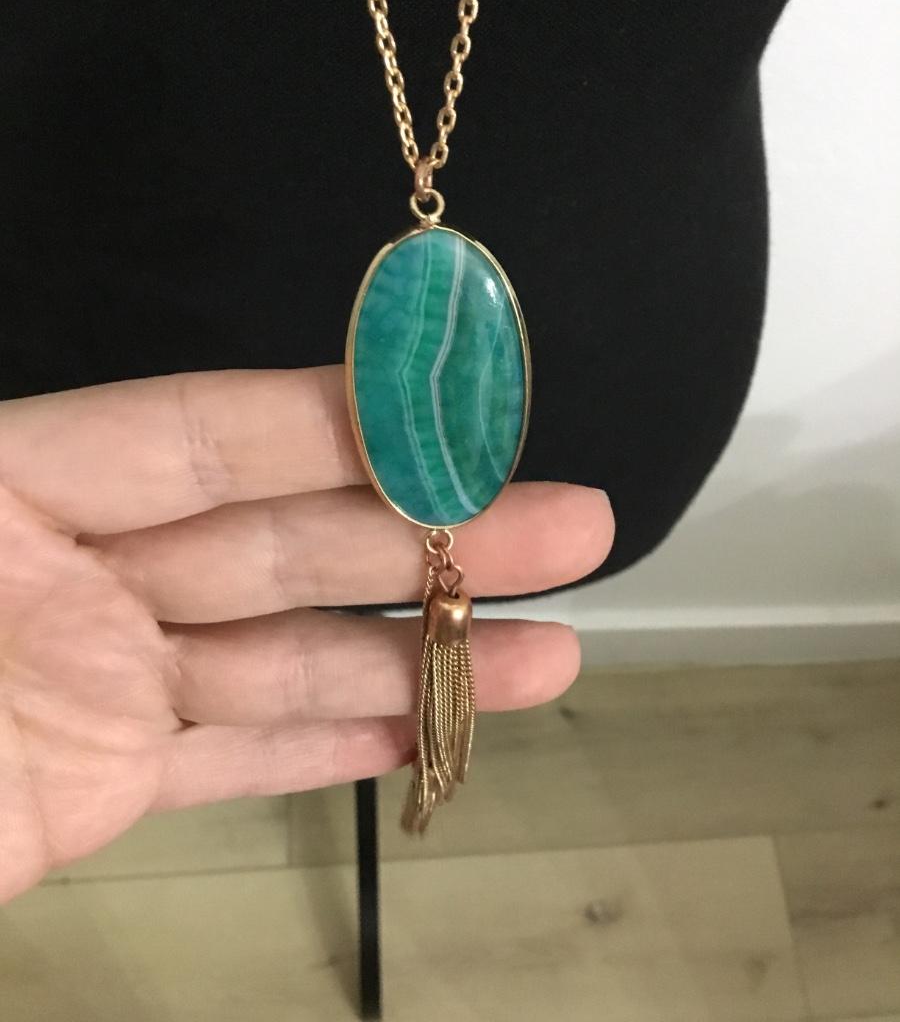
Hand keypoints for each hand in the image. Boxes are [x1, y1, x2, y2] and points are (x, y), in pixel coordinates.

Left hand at [0, 366, 612, 900]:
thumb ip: (6, 499)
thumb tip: (155, 450)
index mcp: (5, 484)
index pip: (201, 433)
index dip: (333, 419)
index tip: (458, 410)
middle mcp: (68, 566)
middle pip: (279, 537)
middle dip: (431, 531)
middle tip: (568, 520)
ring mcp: (96, 676)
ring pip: (287, 653)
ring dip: (421, 650)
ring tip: (551, 650)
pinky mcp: (103, 778)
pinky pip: (244, 750)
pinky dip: (345, 742)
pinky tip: (441, 731)